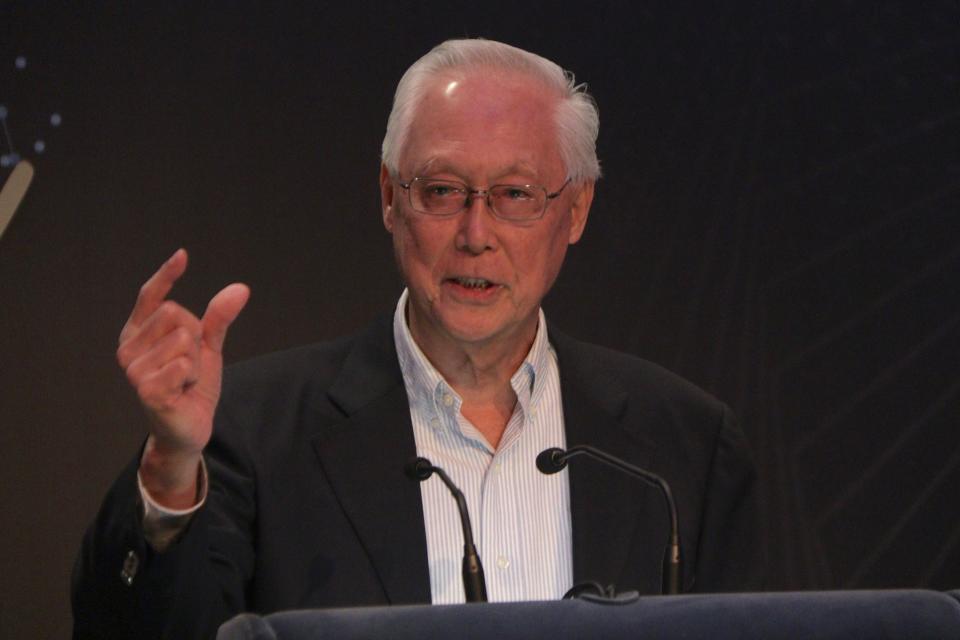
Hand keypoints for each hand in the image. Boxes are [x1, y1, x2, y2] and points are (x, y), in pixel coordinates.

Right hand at [117, 249, 248, 506]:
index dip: (166, 275)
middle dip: (195, 338)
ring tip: (185, 380)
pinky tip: (183, 391)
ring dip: (195, 362)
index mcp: (138, 333)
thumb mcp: (208, 348)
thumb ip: (219, 318)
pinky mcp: (146, 388)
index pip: (150, 296)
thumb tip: (241, 288)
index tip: (183, 255)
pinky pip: (185, 364)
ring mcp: (134, 369)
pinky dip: (194, 377)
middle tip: (189, 364)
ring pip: (184, 339)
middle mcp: (128, 348)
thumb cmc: (192, 386)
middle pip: (177, 314)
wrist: (189, 428)